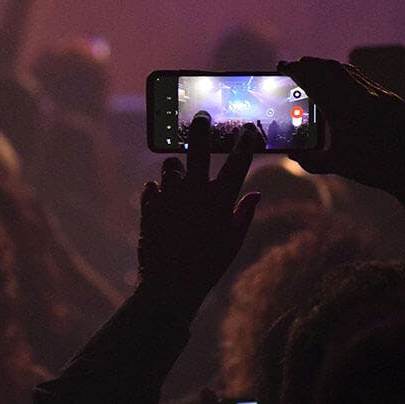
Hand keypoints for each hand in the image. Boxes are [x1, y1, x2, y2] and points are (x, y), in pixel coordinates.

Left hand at [139, 113, 262, 304]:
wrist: (168, 286)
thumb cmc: (207, 266)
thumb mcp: (232, 243)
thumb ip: (243, 215)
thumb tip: (255, 195)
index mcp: (219, 200)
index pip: (237, 162)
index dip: (245, 142)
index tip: (247, 129)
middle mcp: (194, 192)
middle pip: (198, 147)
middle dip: (201, 127)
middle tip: (201, 117)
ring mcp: (169, 196)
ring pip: (170, 164)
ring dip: (175, 167)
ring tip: (179, 176)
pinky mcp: (149, 205)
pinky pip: (152, 187)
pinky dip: (158, 192)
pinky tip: (162, 203)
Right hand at [279, 57, 404, 200]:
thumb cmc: (376, 168)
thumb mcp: (338, 166)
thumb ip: (311, 161)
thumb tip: (293, 154)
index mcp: (342, 110)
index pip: (313, 81)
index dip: (296, 71)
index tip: (283, 66)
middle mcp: (360, 96)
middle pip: (328, 69)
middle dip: (308, 64)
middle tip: (293, 65)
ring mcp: (377, 94)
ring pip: (346, 70)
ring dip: (326, 65)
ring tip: (312, 67)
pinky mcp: (389, 97)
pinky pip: (362, 77)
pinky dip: (345, 72)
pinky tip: (340, 78)